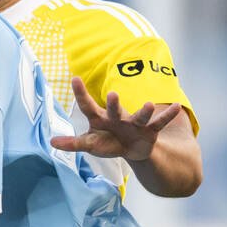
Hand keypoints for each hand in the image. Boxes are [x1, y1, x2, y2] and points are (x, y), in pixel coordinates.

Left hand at [51, 76, 181, 162]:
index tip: (74, 78)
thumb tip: (51, 142)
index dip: (81, 94)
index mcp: (100, 119)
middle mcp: (117, 118)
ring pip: (139, 116)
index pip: (88, 106)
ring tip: (147, 104)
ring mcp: (134, 123)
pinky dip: (167, 115)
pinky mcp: (150, 130)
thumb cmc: (108, 141)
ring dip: (143, 111)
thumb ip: (73, 143)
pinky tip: (175, 107)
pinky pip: (159, 123)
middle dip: (114, 103)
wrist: (133, 148)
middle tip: (112, 93)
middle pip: (115, 110)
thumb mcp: (90, 143)